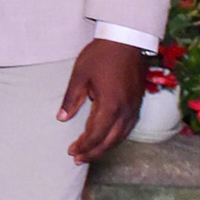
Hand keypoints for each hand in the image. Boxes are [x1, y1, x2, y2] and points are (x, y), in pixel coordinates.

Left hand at [59, 37, 147, 163]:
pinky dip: (116, 137)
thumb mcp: (80, 75)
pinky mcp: (137, 104)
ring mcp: (134, 108)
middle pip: (110, 141)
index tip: (71, 152)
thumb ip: (71, 99)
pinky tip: (107, 139)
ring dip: (105, 147)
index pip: (96, 135)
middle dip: (93, 152)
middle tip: (78, 159)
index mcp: (110, 105)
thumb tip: (61, 118)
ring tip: (90, 153)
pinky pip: (127, 128)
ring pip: (120, 136)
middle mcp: (125, 111)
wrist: (127, 40)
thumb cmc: (101, 56)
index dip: (83, 146)